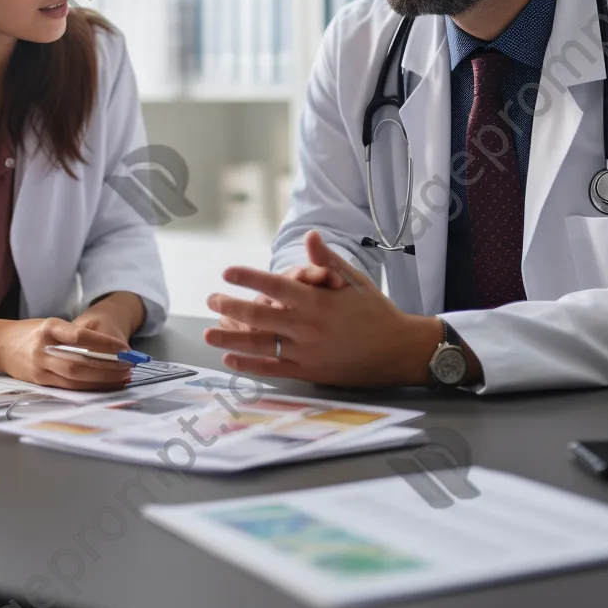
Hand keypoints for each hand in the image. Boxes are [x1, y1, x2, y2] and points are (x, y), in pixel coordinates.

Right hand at [0, 316, 134, 390]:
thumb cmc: (31, 332)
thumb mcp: (51, 325)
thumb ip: (74, 334)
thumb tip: (111, 347)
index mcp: (48, 328)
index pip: (79, 336)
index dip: (104, 343)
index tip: (124, 348)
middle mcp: (43, 349)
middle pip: (79, 362)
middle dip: (108, 367)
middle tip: (129, 366)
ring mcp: (39, 368)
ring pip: (74, 378)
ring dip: (102, 380)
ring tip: (123, 377)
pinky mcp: (38, 382)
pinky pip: (67, 387)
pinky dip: (88, 387)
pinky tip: (104, 385)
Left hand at [203, 229, 441, 387]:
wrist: (398, 350)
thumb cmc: (376, 311)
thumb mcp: (354, 280)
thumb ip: (326, 261)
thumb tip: (309, 235)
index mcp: (318, 301)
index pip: (276, 286)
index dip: (249, 278)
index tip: (227, 273)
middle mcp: (309, 327)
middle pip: (260, 316)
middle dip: (231, 307)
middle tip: (211, 300)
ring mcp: (307, 352)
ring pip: (262, 344)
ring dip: (232, 339)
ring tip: (208, 333)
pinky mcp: (310, 372)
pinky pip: (274, 369)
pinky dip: (250, 365)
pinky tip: (231, 359)